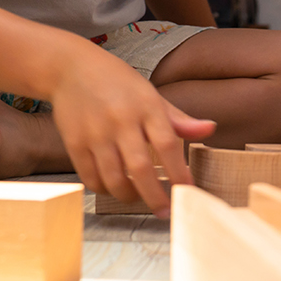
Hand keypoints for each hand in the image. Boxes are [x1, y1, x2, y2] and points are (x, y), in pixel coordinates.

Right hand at [49, 44, 216, 214]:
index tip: (188, 191)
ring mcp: (96, 133)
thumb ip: (179, 118)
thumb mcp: (151, 94)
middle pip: (141, 168)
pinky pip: (91, 177)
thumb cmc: (117, 82)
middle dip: (155, 196)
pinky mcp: (74, 143)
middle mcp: (121, 120)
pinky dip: (104, 189)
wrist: (71, 69)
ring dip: (129, 196)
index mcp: (146, 106)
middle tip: (164, 211)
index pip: (168, 144)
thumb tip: (210, 129)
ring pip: (114, 178)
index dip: (179, 172)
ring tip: (137, 197)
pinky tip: (113, 187)